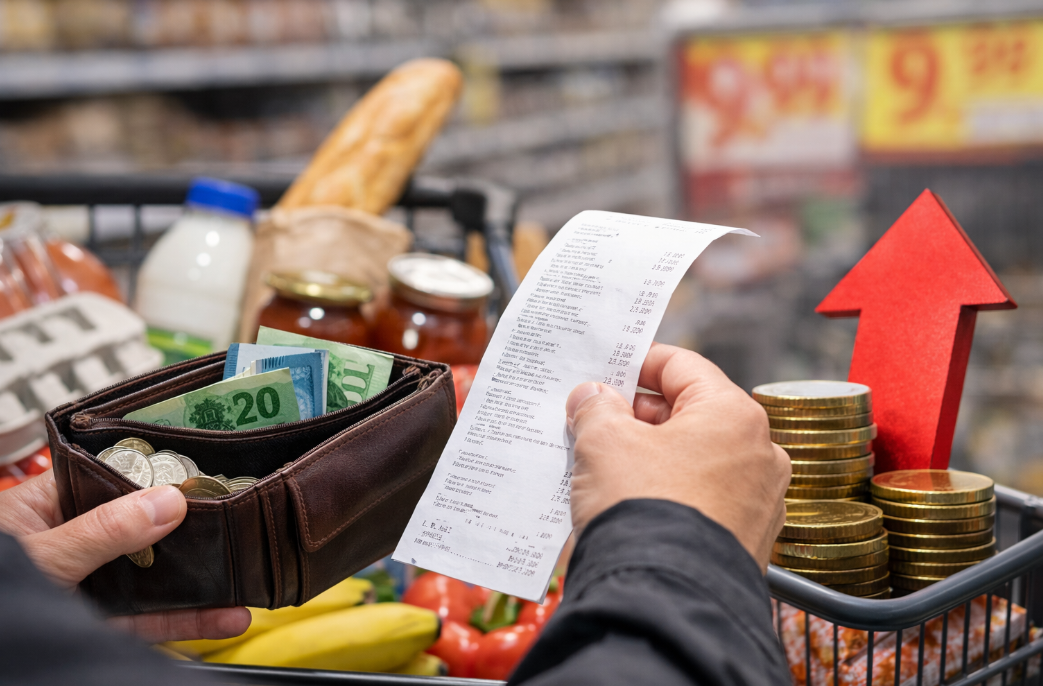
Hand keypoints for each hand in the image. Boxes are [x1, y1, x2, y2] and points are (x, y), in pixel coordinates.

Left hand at [0, 470, 250, 642]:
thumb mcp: (42, 554)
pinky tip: (223, 617)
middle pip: (145, 526)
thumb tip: (168, 502)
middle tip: (240, 521)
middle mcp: (74, 541)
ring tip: (245, 576)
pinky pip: (151, 619)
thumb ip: (104, 529)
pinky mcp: (99, 624)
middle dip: (194, 529)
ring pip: (155, 576)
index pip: (113, 475)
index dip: (160, 473)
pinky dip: (188, 621)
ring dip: (202, 581)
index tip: (206, 471)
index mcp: (47, 505)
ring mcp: (90, 585)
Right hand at [565, 343, 788, 571]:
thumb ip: (597, 408)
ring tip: (604, 463)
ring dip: (651, 454)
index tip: (605, 372)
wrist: (664, 599)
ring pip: (695, 458)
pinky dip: (669, 490)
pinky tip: (630, 499)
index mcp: (734, 415)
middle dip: (638, 414)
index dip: (637, 363)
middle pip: (690, 413)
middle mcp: (760, 453)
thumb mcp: (605, 442)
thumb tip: (593, 398)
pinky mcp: (746, 539)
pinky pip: (702, 497)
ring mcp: (759, 500)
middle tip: (594, 420)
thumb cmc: (644, 508)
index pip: (681, 366)